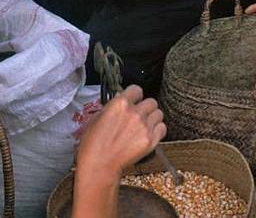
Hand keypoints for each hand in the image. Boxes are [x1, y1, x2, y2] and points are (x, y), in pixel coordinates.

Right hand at [72, 85, 165, 217]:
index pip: (137, 89)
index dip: (135, 95)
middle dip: (145, 107)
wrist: (99, 166)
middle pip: (151, 101)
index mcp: (120, 104)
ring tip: (144, 125)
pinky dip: (158, 130)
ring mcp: (144, 127)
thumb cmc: (93, 144)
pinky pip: (162, 128)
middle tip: (139, 115)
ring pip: (159, 113)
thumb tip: (121, 98)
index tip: (134, 100)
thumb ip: (113, 105)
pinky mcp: (151, 141)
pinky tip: (149, 134)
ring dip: (152, 118)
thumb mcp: (97, 117)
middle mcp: (135, 113)